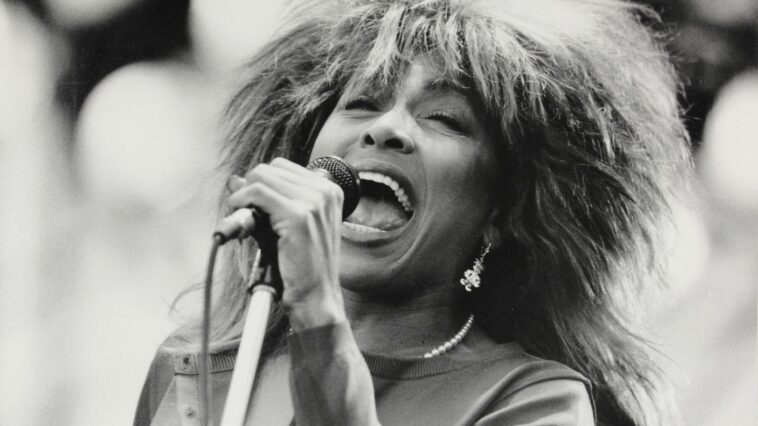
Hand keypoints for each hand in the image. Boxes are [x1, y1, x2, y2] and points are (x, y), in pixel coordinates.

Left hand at [227, 158, 346, 330]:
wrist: (316, 298)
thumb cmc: (302, 267)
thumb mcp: (284, 226)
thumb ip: (264, 201)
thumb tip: (234, 180)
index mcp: (329, 191)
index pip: (283, 167)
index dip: (262, 183)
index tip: (253, 204)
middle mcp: (326, 192)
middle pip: (271, 168)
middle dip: (251, 188)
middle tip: (245, 213)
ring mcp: (314, 202)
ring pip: (261, 177)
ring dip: (244, 195)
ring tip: (243, 219)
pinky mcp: (299, 215)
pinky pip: (258, 193)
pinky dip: (241, 202)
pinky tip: (240, 218)